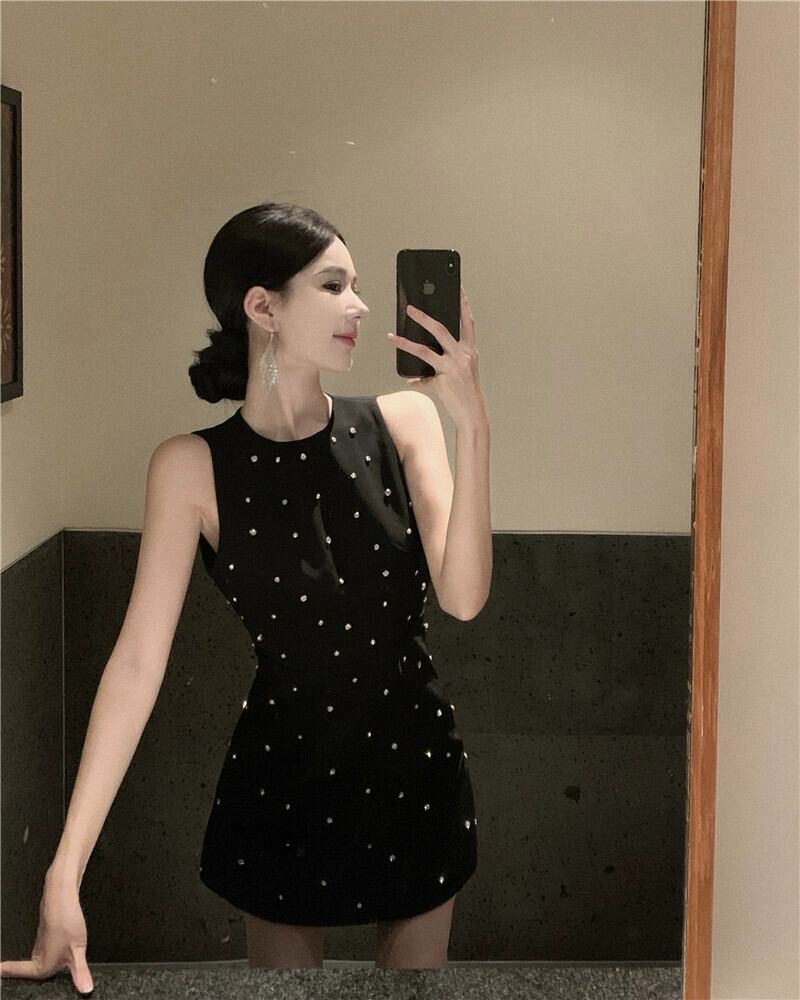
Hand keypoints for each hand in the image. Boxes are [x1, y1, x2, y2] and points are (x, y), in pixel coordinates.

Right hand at [0, 875, 93, 994]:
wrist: (62, 897)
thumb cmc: (66, 922)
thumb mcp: (77, 951)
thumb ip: (80, 973)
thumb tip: (85, 990)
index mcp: (43, 964)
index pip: (24, 975)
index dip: (12, 974)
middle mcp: (39, 953)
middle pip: (31, 969)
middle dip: (24, 972)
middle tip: (10, 973)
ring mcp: (42, 941)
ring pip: (39, 956)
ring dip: (40, 961)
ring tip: (30, 966)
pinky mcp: (48, 931)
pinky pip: (45, 945)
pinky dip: (48, 949)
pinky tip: (56, 948)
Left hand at [388, 284, 485, 428]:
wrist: (473, 413)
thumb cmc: (467, 391)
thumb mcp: (464, 370)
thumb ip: (450, 357)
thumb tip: (431, 349)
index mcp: (470, 349)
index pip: (467, 320)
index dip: (462, 303)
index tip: (457, 287)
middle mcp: (462, 355)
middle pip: (441, 329)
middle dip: (423, 317)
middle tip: (409, 308)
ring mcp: (452, 368)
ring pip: (425, 350)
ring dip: (406, 343)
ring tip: (392, 336)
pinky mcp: (442, 381)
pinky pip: (423, 378)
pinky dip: (416, 380)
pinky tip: (409, 380)